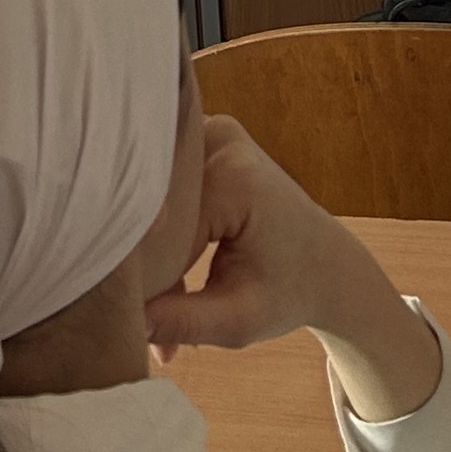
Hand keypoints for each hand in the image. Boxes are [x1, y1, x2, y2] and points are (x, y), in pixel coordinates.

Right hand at [143, 113, 444, 421]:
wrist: (324, 263)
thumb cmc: (287, 293)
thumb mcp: (239, 322)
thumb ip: (183, 322)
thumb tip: (126, 319)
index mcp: (235, 179)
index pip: (163, 228)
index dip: (146, 274)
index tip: (136, 315)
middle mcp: (219, 140)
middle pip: (152, 200)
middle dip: (141, 255)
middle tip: (135, 305)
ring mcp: (209, 129)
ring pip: (149, 188)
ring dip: (144, 234)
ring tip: (154, 279)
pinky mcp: (200, 134)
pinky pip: (158, 177)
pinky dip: (154, 217)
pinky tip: (156, 251)